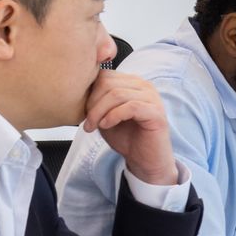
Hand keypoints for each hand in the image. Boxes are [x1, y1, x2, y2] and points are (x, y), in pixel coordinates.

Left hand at [81, 70, 179, 185]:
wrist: (144, 160)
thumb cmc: (126, 138)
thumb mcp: (105, 115)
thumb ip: (97, 100)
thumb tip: (79, 90)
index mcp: (132, 83)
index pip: (104, 75)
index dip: (89, 93)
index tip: (83, 112)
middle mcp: (144, 86)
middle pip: (108, 83)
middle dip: (92, 103)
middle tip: (88, 122)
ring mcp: (152, 98)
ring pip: (117, 94)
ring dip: (100, 112)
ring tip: (94, 126)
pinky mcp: (156, 112)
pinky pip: (130, 107)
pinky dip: (113, 116)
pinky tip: (106, 126)